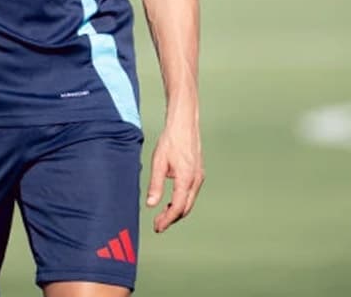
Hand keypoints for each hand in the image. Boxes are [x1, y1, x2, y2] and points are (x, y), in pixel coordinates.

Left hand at [146, 115, 203, 232]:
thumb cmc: (171, 140)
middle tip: (158, 224)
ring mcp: (199, 177)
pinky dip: (182, 201)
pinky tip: (171, 201)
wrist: (184, 124)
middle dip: (172, 218)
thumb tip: (151, 204)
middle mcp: (196, 180)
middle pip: (185, 208)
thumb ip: (155, 185)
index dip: (167, 220)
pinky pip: (191, 193)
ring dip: (177, 210)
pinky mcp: (198, 173)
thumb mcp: (158, 162)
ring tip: (162, 215)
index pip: (178, 208)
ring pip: (189, 201)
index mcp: (186, 179)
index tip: (157, 227)